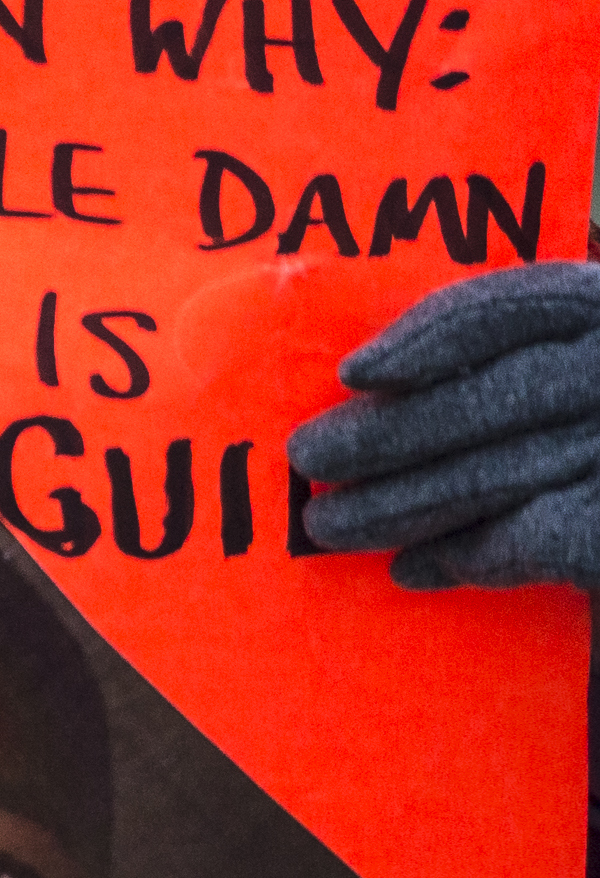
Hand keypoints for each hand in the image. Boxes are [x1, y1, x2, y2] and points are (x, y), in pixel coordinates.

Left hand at [288, 264, 599, 588]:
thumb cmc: (567, 430)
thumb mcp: (548, 372)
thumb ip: (491, 368)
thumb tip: (368, 391)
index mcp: (598, 311)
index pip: (514, 309)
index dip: (430, 335)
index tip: (353, 373)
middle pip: (488, 399)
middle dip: (385, 435)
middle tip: (307, 458)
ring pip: (496, 476)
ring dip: (399, 506)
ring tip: (328, 526)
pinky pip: (539, 540)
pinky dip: (470, 556)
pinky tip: (410, 568)